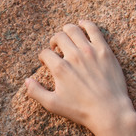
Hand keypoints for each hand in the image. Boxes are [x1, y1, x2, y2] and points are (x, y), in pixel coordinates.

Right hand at [25, 20, 135, 134]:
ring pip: (73, 30)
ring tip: (67, 37)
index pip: (45, 53)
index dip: (43, 57)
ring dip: (66, 31)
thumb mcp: (53, 105)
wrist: (109, 111)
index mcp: (60, 68)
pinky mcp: (104, 50)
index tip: (47, 62)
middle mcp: (73, 56)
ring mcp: (90, 51)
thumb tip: (26, 81)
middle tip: (57, 49)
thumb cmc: (81, 110)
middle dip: (54, 42)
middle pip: (58, 37)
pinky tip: (82, 24)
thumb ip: (36, 92)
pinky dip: (86, 24)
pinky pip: (93, 29)